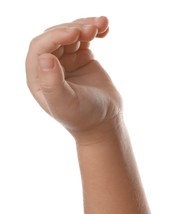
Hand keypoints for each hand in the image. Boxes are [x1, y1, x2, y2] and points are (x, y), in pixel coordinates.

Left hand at [26, 16, 121, 142]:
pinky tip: (105, 30)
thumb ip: (52, 84)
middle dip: (73, 29)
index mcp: (38, 78)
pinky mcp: (81, 59)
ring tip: (102, 25)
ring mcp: (66, 62)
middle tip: (92, 29)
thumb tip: (44, 58)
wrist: (103, 122)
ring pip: (71, 34)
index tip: (76, 33)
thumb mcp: (65, 104)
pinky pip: (84, 39)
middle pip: (55, 37)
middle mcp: (49, 67)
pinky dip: (94, 31)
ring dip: (85, 26)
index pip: (40, 47)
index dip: (56, 36)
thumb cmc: (83, 117)